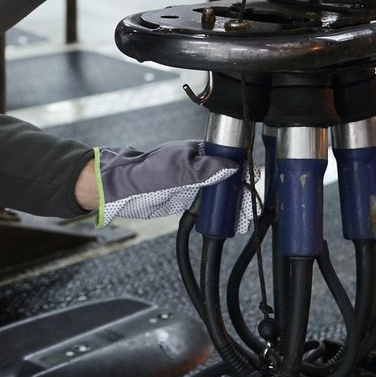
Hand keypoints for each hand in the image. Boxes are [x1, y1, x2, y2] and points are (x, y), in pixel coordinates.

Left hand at [86, 141, 247, 227]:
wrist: (122, 191)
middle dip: (241, 192)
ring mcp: (194, 183)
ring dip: (233, 206)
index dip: (243, 168)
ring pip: (221, 194)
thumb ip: (206, 169)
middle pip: (228, 178)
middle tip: (249, 208)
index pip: (229, 157)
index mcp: (198, 152)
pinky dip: (220, 214)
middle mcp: (199, 166)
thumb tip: (232, 167)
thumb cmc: (146, 173)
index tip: (253, 180)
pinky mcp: (188, 199)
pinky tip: (230, 224)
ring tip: (244, 220)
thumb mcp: (179, 170)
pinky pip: (209, 206)